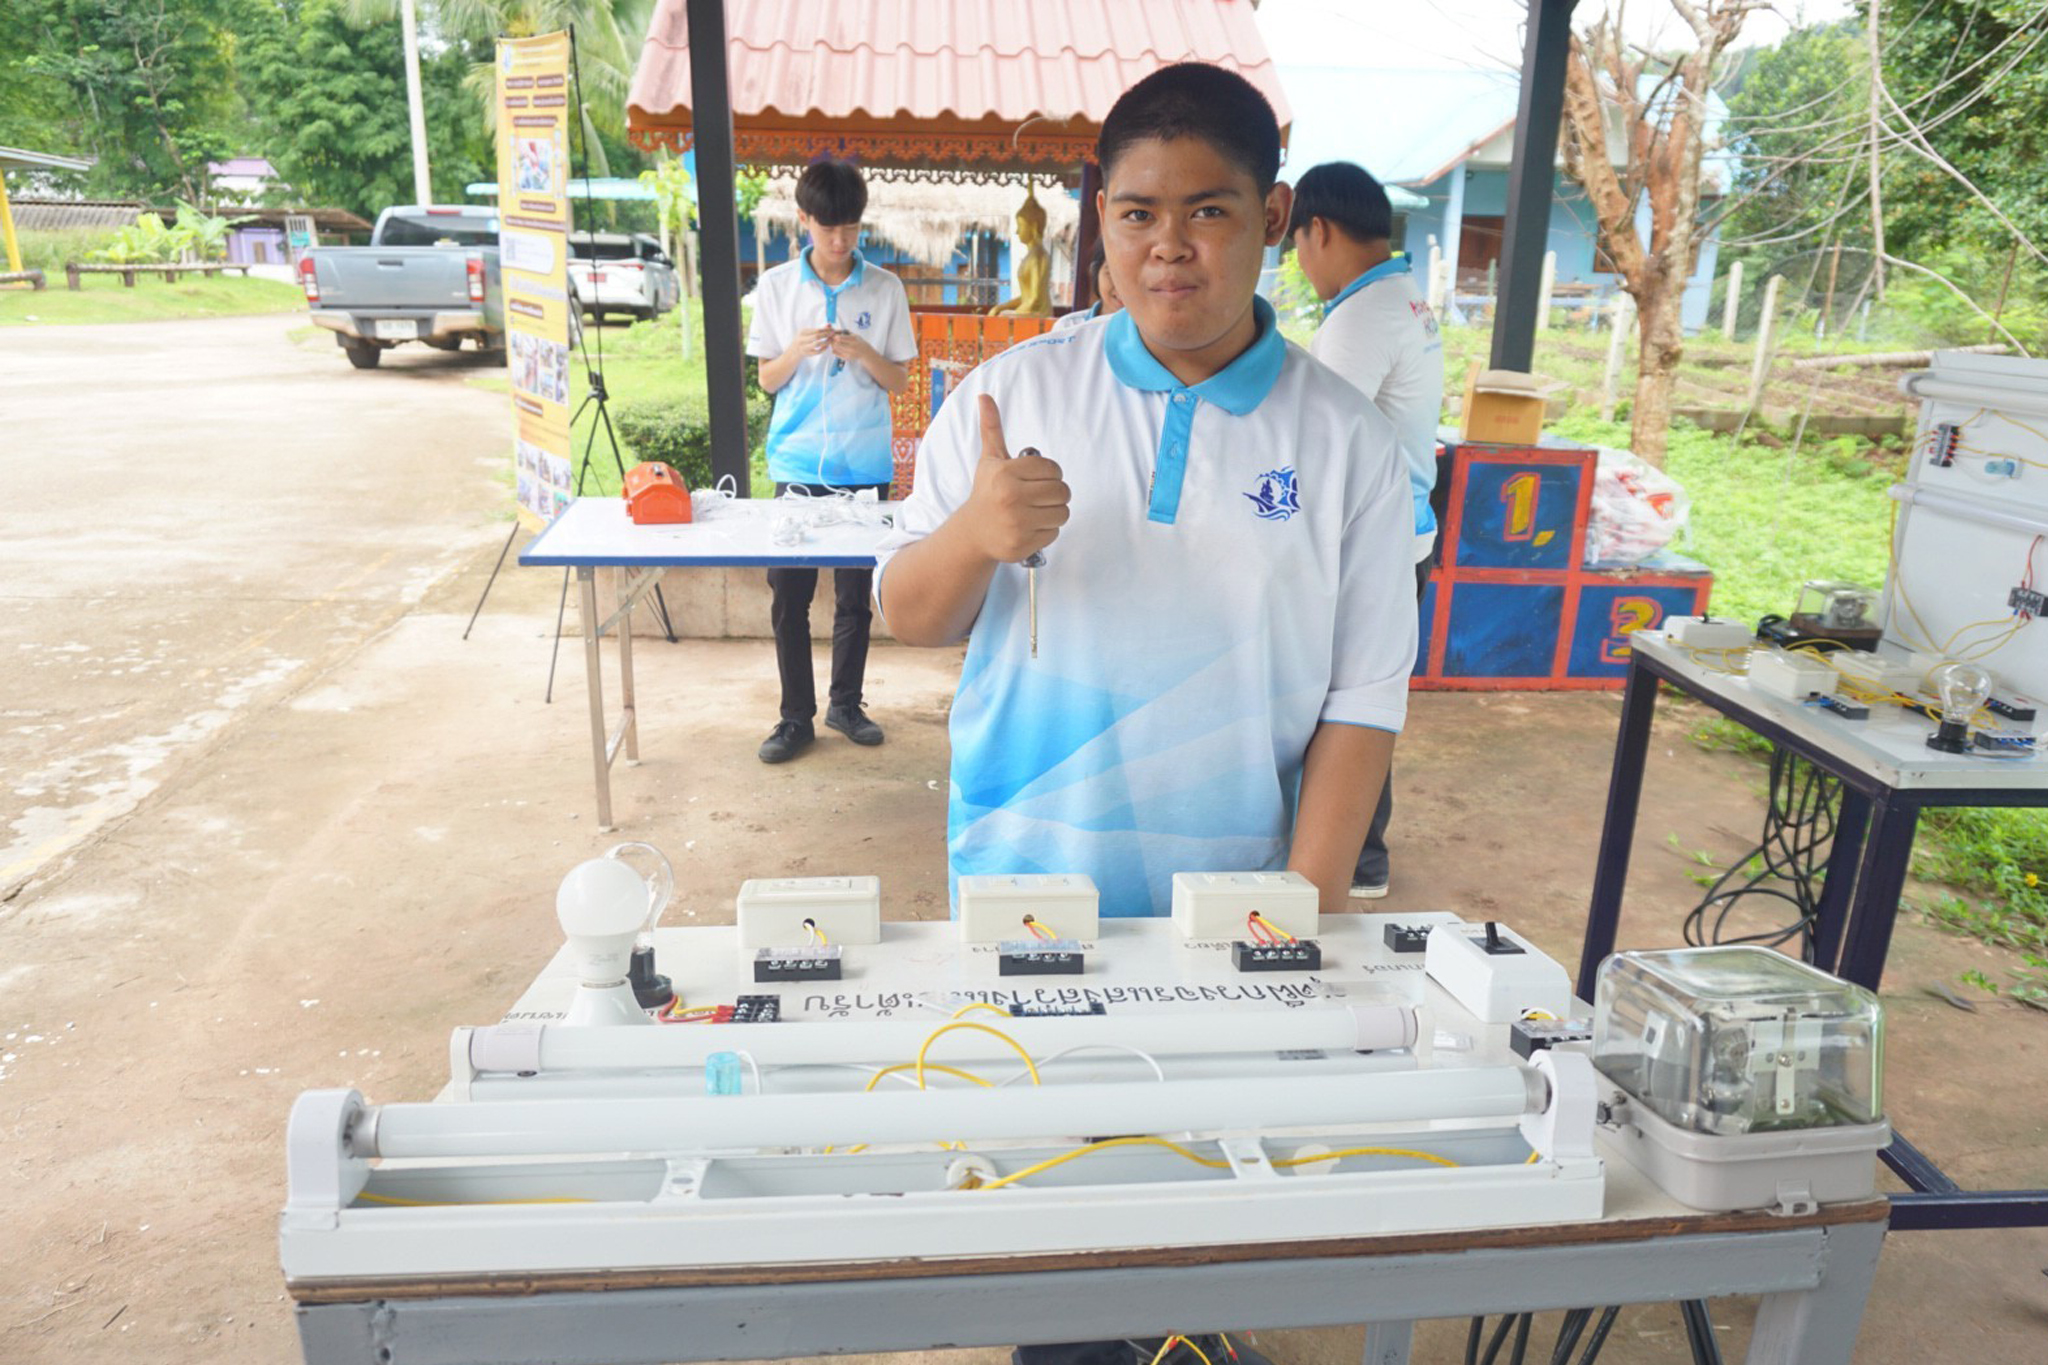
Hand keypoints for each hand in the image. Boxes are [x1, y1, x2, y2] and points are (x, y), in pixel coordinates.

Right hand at [785, 327, 832, 361]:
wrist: (795, 350)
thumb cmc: (804, 339)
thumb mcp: (808, 332)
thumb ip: (819, 329)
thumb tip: (829, 324)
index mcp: (802, 332)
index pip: (816, 330)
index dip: (825, 330)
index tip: (832, 329)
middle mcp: (802, 339)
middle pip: (816, 336)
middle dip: (826, 335)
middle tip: (833, 334)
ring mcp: (804, 347)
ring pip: (817, 344)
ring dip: (826, 342)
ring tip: (831, 340)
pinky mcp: (807, 354)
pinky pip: (817, 352)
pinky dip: (823, 349)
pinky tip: (827, 346)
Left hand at [828, 329, 874, 363]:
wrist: (865, 352)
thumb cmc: (859, 342)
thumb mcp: (854, 334)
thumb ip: (844, 332)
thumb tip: (833, 330)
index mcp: (853, 339)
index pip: (839, 338)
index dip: (834, 336)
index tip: (834, 335)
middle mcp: (851, 347)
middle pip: (836, 344)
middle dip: (832, 340)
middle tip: (833, 339)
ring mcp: (849, 354)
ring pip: (835, 349)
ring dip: (833, 345)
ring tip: (835, 342)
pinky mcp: (846, 358)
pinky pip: (836, 353)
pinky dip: (834, 350)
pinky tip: (837, 347)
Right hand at [962, 395, 1068, 561]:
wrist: (973, 532)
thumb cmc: (986, 492)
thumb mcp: (990, 459)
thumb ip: (992, 428)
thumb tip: (984, 396)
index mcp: (1005, 474)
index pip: (1053, 469)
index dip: (1050, 474)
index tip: (1036, 479)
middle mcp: (1010, 498)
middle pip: (1062, 491)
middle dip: (1055, 493)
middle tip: (1039, 496)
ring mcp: (1017, 523)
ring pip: (1062, 513)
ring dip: (1054, 512)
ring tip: (1035, 511)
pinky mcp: (1023, 544)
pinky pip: (1054, 532)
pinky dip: (1047, 530)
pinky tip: (1030, 526)